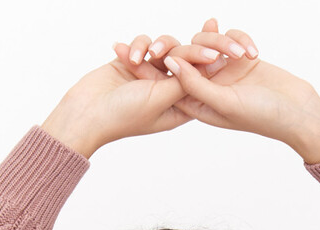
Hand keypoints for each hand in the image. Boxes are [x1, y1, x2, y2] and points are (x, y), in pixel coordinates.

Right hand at [40, 36, 224, 157]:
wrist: (86, 114)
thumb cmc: (123, 115)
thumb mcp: (161, 99)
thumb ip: (184, 80)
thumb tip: (208, 64)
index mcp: (180, 106)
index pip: (204, 80)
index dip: (218, 61)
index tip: (233, 46)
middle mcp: (168, 90)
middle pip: (190, 59)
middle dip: (198, 44)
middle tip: (213, 23)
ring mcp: (150, 76)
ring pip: (167, 46)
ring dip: (155, 46)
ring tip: (142, 57)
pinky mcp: (133, 63)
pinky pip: (143, 43)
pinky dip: (135, 46)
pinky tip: (123, 54)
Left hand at [114, 18, 319, 153]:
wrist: (299, 113)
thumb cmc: (263, 116)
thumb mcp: (225, 103)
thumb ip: (196, 84)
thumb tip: (170, 63)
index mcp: (198, 105)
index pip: (167, 84)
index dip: (148, 70)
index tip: (130, 55)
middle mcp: (209, 88)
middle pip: (182, 59)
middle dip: (174, 47)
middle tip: (157, 40)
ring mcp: (225, 72)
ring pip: (205, 43)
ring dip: (218, 40)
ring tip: (239, 52)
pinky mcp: (241, 59)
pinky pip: (229, 37)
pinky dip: (238, 37)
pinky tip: (253, 51)